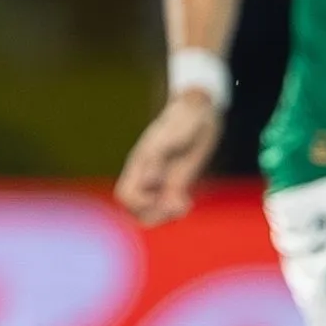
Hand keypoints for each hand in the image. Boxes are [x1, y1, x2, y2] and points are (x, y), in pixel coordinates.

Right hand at [114, 91, 222, 227]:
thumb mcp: (174, 134)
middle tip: (176, 204)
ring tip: (183, 205)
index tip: (161, 197)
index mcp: (140, 163)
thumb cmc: (186, 119)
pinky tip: (188, 201)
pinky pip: (167, 206)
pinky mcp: (174, 182)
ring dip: (165, 216)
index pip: (127, 195)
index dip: (141, 204)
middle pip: (136, 209)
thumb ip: (157, 156)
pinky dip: (175, 210)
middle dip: (154, 214)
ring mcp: (160, 180)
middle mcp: (146, 174)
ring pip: (150, 211)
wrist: (199, 110)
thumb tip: (147, 180)